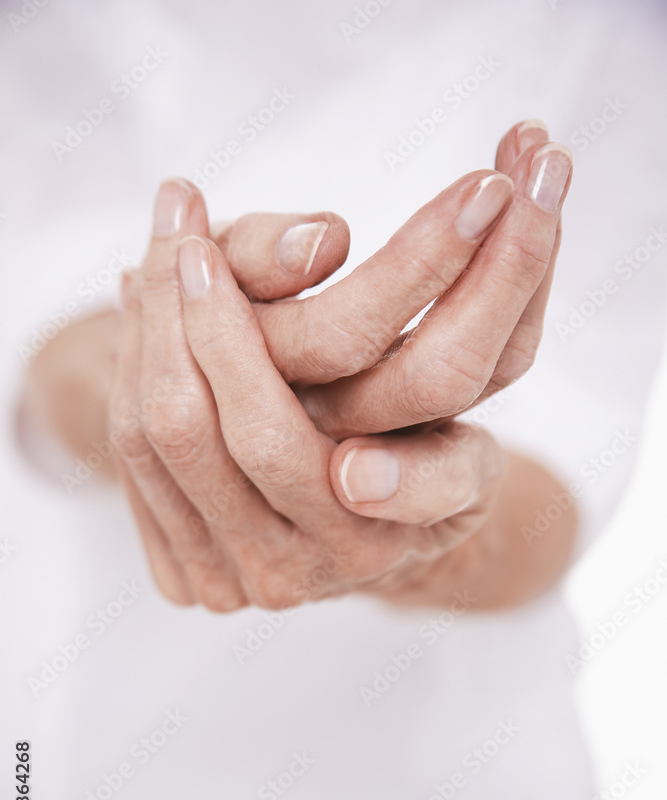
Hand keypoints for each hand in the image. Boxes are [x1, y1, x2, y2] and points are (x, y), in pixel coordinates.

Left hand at [107, 121, 574, 609]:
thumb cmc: (433, 433)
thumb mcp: (488, 364)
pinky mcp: (191, 583)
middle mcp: (315, 565)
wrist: (381, 531)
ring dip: (146, 331)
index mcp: (395, 522)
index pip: (289, 431)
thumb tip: (318, 242)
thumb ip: (462, 296)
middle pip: (207, 430)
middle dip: (181, 312)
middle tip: (176, 216)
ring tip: (161, 245)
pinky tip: (143, 307)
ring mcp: (245, 583)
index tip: (197, 254)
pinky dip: (128, 373)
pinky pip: (133, 464)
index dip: (230, 342)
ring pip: (158, 441)